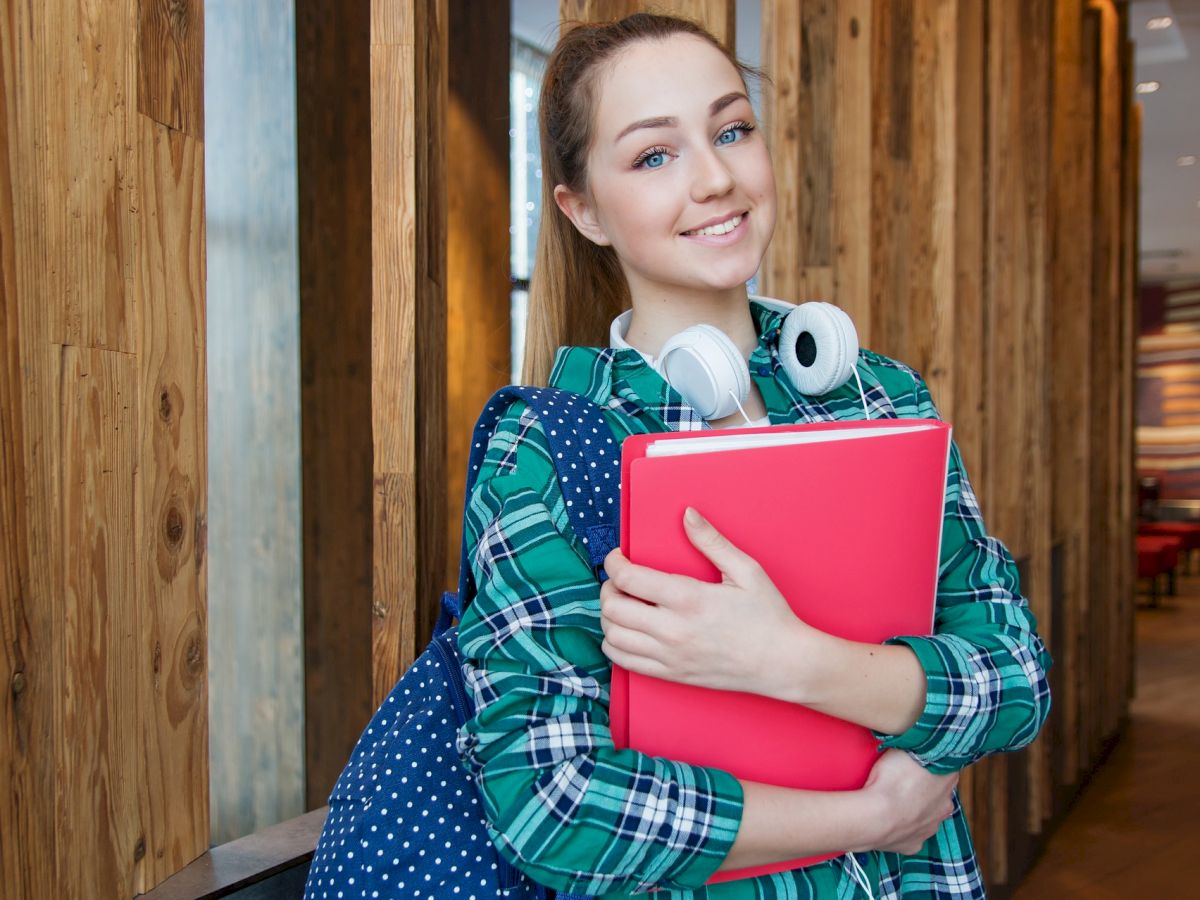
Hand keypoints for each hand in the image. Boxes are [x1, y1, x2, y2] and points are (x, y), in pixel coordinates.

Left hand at [599, 506, 815, 696]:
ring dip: (609, 616)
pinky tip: (627, 631)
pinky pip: (624, 662)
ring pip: (613, 636)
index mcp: (689, 599)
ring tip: (623, 604)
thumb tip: (687, 514)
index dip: (613, 563)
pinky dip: (614, 644)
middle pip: (613, 607)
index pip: (628, 579)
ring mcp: (670, 655)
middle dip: (608, 587)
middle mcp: (673, 629)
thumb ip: (711, 541)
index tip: (617, 557)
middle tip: (619, 580)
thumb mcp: (746, 571)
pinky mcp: (671, 675)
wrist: (782, 663)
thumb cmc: (768, 615)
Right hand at [856, 749, 957, 854]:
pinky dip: (902, 828)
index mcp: (947, 781)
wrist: (875, 817)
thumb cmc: (890, 780)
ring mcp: (929, 828)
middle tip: (903, 780)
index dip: (931, 763)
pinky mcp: (913, 845)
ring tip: (892, 801)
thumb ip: (917, 745)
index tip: (917, 760)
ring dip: (915, 809)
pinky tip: (889, 820)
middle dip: (926, 788)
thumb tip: (921, 737)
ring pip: (926, 816)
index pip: (945, 768)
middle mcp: (944, 806)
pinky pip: (910, 835)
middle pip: (939, 794)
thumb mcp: (905, 748)